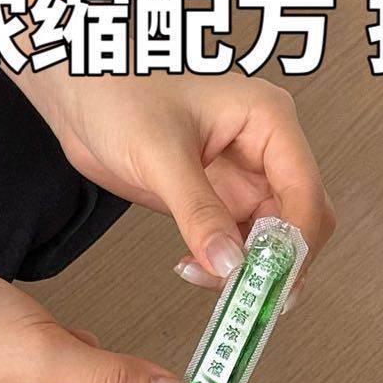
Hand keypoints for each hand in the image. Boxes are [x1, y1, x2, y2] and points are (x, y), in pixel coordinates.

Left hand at [29, 72, 334, 289]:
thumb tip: (231, 263)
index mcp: (267, 119)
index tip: (271, 282)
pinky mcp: (215, 197)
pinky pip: (238, 242)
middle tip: (247, 297)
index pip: (305, 192)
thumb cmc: (117, 87)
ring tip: (208, 281)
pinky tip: (194, 269)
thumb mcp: (160, 153)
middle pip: (299, 220)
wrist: (76, 85)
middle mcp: (263, 148)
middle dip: (277, 262)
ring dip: (248, 269)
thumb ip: (198, 212)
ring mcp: (241, 174)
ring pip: (270, 239)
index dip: (296, 244)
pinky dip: (223, 265)